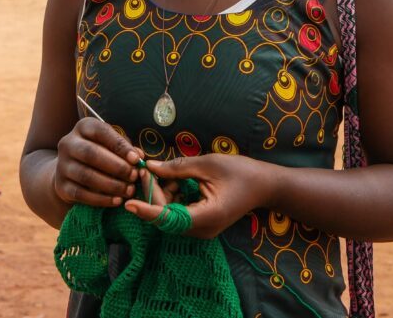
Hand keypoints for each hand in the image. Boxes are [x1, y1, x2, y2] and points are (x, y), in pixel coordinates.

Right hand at [54, 117, 141, 207]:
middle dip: (116, 166)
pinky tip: (116, 201)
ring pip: (86, 176)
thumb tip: (139, 157)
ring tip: (129, 190)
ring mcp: (62, 165)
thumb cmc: (99, 153)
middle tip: (134, 176)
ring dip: (111, 185)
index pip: (101, 132)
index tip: (137, 159)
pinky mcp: (60, 185)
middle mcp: (68, 143)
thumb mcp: (111, 145)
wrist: (70, 171)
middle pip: (91, 153)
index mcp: (83, 127)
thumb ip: (125, 148)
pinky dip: (101, 199)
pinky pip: (81, 194)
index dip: (120, 146)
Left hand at [124, 154, 268, 238]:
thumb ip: (177, 168)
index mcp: (207, 216)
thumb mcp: (208, 164)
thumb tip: (150, 167)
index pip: (169, 219)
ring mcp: (202, 229)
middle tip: (145, 169)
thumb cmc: (241, 172)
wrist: (265, 185)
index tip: (128, 203)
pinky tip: (173, 180)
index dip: (147, 210)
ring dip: (162, 193)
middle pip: (166, 217)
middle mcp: (202, 229)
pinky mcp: (201, 223)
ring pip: (170, 216)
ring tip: (163, 171)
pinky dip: (172, 197)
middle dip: (153, 193)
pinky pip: (178, 213)